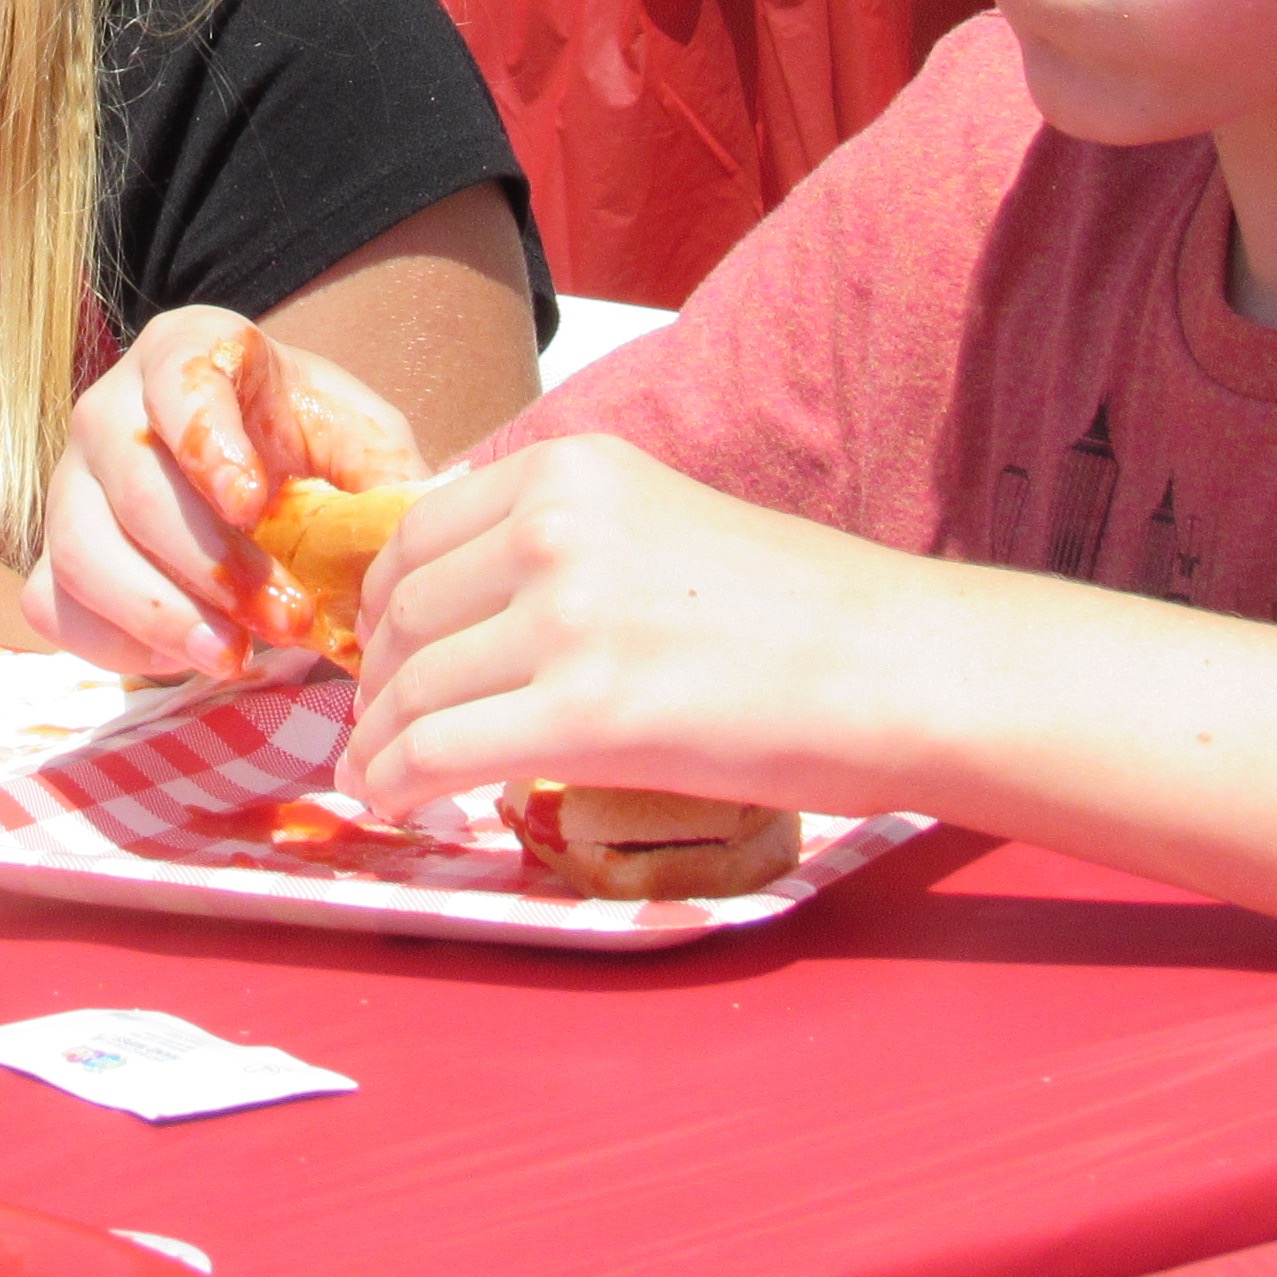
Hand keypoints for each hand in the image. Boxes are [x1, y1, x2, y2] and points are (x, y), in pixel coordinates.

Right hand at [23, 306, 426, 679]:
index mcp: (186, 352)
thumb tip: (408, 541)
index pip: (176, 383)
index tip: (256, 504)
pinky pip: (53, 603)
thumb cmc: (308, 446)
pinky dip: (115, 643)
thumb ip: (387, 476)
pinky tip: (187, 658)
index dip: (209, 443)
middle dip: (211, 563)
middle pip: (132, 484)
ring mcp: (70, 486)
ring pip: (82, 550)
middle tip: (287, 619)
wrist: (253, 476)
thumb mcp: (361, 440)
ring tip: (236, 659)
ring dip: (162, 614)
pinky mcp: (50, 555)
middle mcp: (109, 410)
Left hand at [339, 432, 901, 818]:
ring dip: (381, 742)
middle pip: (407, 613)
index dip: (385, 604)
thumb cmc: (798, 608)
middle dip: (380, 681)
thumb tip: (467, 603)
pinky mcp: (584, 716)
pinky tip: (397, 806)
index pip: (421, 533)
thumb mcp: (656, 521)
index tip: (381, 649)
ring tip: (379, 775)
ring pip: (415, 688)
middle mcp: (554, 529)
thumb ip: (562, 541)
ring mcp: (566, 620)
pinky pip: (441, 753)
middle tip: (379, 727)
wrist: (897, 666)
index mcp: (571, 470)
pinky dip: (399, 784)